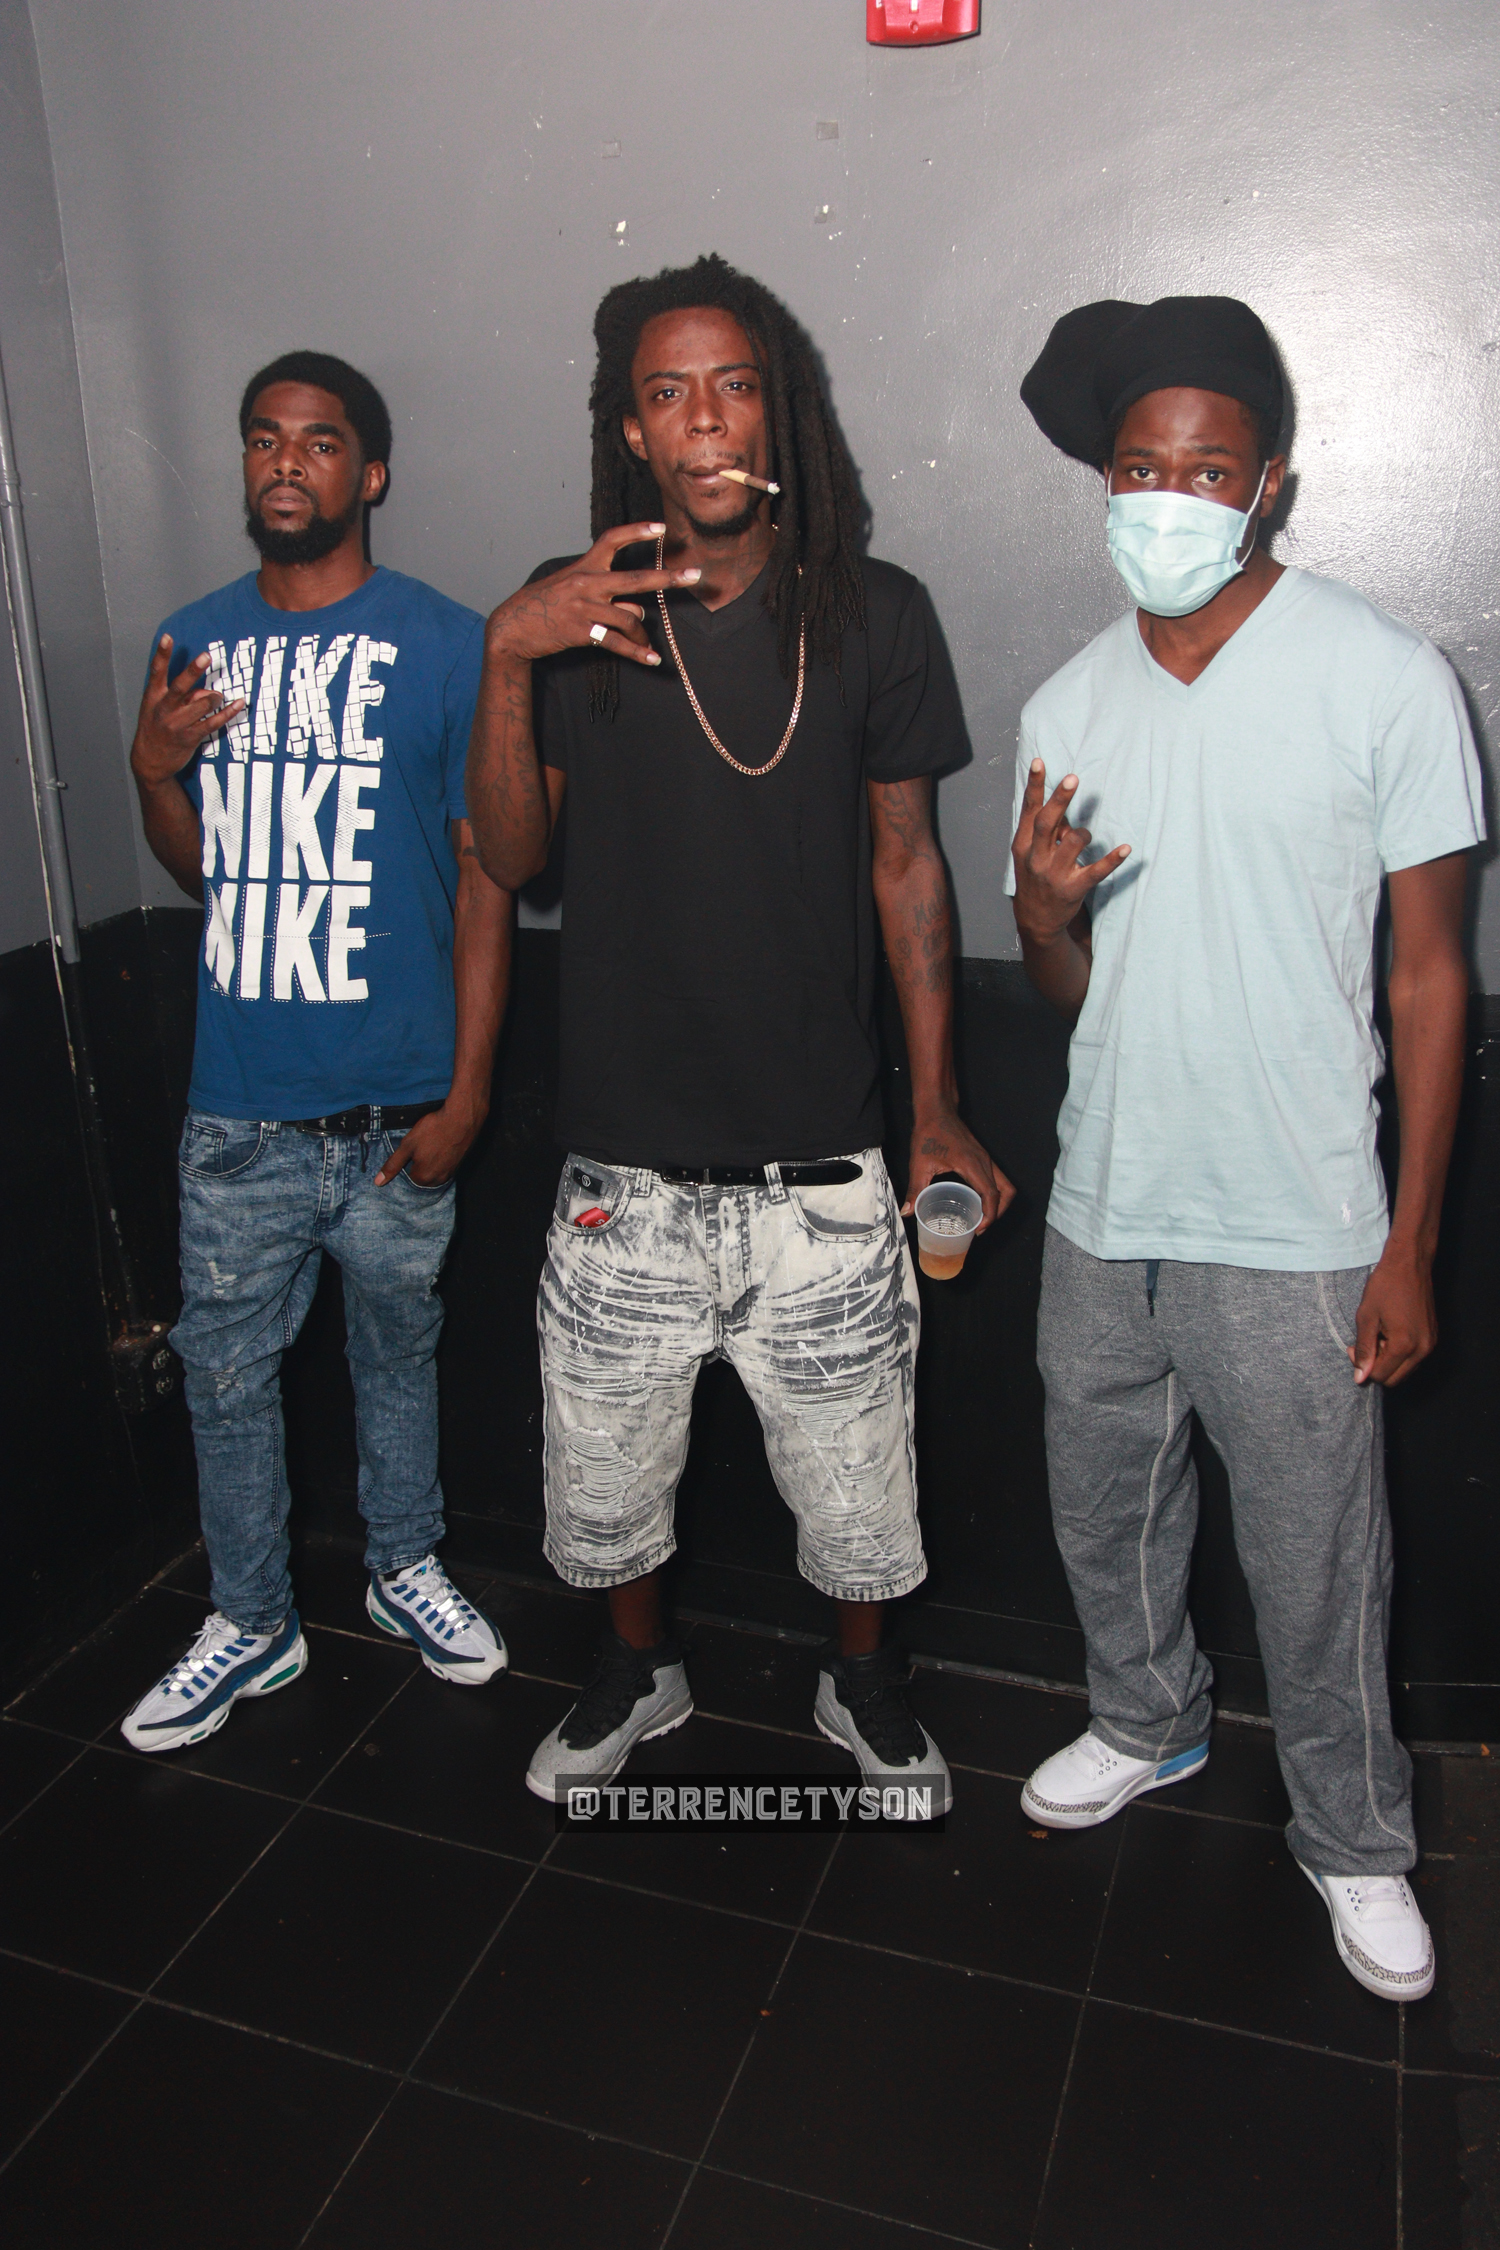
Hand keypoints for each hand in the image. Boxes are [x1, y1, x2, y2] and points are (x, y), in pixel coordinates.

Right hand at [131, 637, 245, 786]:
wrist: (150, 761)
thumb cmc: (156, 728)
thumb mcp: (160, 709)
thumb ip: (183, 696)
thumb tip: (207, 693)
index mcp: (153, 697)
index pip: (156, 671)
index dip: (162, 654)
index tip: (168, 637)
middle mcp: (164, 709)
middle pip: (180, 686)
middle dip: (193, 671)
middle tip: (206, 656)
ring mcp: (176, 724)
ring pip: (201, 704)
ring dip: (213, 698)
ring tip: (216, 698)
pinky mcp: (190, 737)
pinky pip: (213, 722)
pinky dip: (228, 713)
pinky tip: (238, 704)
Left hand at [374, 1095, 486, 1187]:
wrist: (461, 1118)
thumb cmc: (432, 1130)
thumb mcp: (407, 1145)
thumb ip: (393, 1165)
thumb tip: (378, 1182)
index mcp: (422, 1177)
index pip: (407, 1180)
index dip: (404, 1166)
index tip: (406, 1153)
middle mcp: (437, 1180)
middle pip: (421, 1179)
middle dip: (417, 1168)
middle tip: (416, 1150)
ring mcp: (450, 1173)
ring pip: (433, 1174)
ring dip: (429, 1165)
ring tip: (427, 1149)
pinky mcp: (458, 1164)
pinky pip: (444, 1168)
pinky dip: (439, 1161)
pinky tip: (438, 1148)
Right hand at [485, 523, 700, 668]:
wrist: (512, 627)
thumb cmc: (543, 605)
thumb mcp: (571, 589)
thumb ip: (605, 594)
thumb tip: (637, 610)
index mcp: (584, 566)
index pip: (613, 539)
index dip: (638, 531)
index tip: (661, 528)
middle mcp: (587, 583)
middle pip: (635, 579)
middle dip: (668, 578)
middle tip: (695, 575)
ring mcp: (585, 607)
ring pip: (630, 618)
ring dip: (643, 635)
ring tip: (648, 647)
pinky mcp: (582, 632)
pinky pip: (617, 643)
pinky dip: (637, 653)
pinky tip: (652, 660)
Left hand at [902, 1108, 1016, 1229]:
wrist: (936, 1110)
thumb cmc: (930, 1132)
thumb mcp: (919, 1164)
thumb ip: (915, 1189)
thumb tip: (908, 1211)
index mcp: (972, 1164)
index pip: (991, 1194)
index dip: (990, 1215)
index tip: (979, 1229)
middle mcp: (984, 1161)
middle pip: (1006, 1191)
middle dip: (998, 1212)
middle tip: (981, 1227)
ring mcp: (986, 1158)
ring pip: (1005, 1185)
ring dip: (999, 1203)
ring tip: (982, 1218)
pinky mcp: (983, 1157)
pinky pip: (997, 1178)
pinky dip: (994, 1193)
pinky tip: (977, 1201)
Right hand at [1011, 760, 1130, 945]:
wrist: (1035, 919)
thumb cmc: (1034, 878)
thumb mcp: (1028, 853)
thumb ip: (1043, 829)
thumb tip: (1063, 809)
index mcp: (1023, 845)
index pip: (1030, 810)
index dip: (1035, 786)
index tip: (1040, 762)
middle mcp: (1036, 858)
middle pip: (1048, 823)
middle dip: (1060, 800)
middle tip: (1072, 779)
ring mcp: (1055, 874)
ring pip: (1074, 841)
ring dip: (1085, 833)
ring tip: (1085, 836)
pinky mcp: (1074, 888)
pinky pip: (1096, 870)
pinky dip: (1112, 859)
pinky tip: (1126, 849)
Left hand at [1350, 1244, 1436, 1386]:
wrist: (1410, 1264)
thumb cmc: (1385, 1286)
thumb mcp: (1366, 1317)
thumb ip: (1364, 1350)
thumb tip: (1360, 1378)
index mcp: (1405, 1345)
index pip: (1380, 1376)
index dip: (1363, 1366)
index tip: (1354, 1346)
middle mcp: (1423, 1349)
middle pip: (1394, 1379)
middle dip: (1376, 1366)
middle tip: (1367, 1342)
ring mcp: (1431, 1343)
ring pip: (1404, 1370)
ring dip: (1388, 1360)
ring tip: (1380, 1335)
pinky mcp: (1433, 1337)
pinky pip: (1414, 1359)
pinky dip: (1400, 1353)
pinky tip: (1391, 1333)